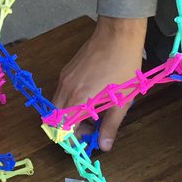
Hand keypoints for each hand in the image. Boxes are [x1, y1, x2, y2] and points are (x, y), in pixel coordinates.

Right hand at [51, 17, 146, 150]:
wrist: (118, 35)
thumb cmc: (124, 67)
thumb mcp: (121, 101)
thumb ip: (110, 125)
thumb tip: (104, 146)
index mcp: (79, 100)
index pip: (63, 129)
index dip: (72, 139)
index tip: (86, 140)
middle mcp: (66, 90)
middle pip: (56, 118)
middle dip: (70, 128)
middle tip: (90, 129)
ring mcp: (64, 78)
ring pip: (58, 105)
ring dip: (70, 115)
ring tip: (92, 114)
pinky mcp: (67, 70)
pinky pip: (62, 92)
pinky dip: (71, 101)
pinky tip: (89, 98)